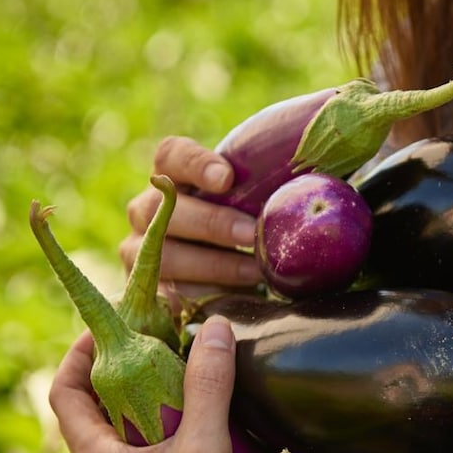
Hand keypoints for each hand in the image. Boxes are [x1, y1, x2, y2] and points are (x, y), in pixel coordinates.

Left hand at [48, 317, 268, 452]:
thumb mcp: (204, 450)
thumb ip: (208, 386)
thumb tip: (212, 327)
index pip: (64, 392)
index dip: (80, 353)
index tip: (112, 328)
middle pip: (97, 409)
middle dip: (123, 371)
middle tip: (159, 344)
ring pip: (127, 435)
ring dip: (148, 402)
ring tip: (185, 378)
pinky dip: (168, 431)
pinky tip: (205, 429)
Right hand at [120, 136, 261, 299]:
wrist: (215, 272)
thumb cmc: (238, 221)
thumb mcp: (246, 198)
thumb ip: (264, 185)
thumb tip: (315, 176)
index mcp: (169, 174)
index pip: (172, 155)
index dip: (196, 164)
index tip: (227, 178)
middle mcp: (145, 209)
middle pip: (164, 208)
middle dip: (212, 223)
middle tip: (250, 234)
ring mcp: (138, 250)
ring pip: (165, 256)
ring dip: (214, 265)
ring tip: (255, 271)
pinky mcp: (145, 288)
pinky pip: (167, 295)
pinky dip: (202, 295)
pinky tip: (234, 297)